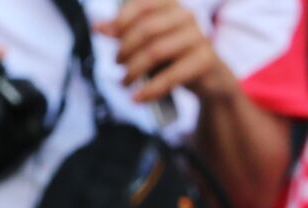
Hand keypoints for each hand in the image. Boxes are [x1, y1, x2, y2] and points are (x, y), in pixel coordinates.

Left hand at [96, 0, 232, 102]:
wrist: (210, 77)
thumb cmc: (175, 53)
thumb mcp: (148, 39)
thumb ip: (124, 31)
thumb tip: (97, 26)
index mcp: (170, 4)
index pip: (140, 5)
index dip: (121, 20)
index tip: (108, 36)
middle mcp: (186, 16)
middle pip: (146, 30)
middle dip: (126, 49)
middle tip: (116, 63)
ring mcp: (198, 37)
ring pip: (156, 52)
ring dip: (134, 70)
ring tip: (124, 82)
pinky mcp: (205, 60)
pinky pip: (172, 76)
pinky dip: (151, 89)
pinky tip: (139, 97)